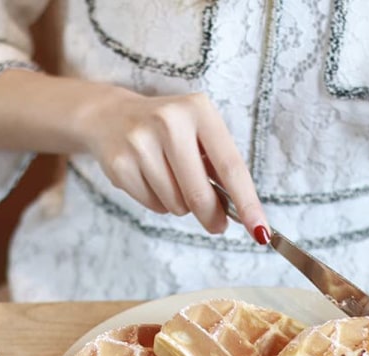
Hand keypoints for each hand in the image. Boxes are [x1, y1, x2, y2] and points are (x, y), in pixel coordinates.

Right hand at [81, 88, 269, 241]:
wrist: (109, 117)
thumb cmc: (166, 130)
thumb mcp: (197, 132)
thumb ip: (218, 165)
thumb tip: (239, 211)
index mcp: (198, 110)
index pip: (230, 167)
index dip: (247, 203)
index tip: (260, 231)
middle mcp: (169, 122)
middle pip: (199, 193)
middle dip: (211, 216)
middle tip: (216, 225)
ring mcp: (140, 143)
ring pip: (176, 204)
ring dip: (180, 205)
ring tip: (170, 182)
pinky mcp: (120, 165)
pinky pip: (152, 205)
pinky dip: (158, 203)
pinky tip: (150, 180)